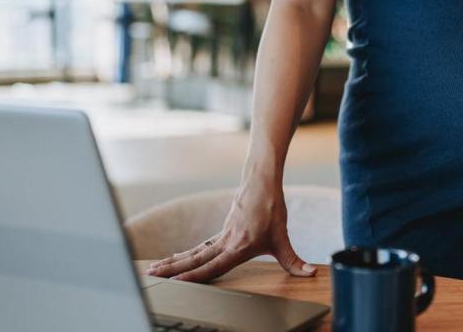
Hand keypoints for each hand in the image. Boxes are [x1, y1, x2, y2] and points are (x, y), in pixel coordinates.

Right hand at [145, 180, 315, 281]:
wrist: (262, 180)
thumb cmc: (271, 208)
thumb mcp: (283, 238)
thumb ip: (294, 261)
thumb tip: (310, 274)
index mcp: (237, 247)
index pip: (212, 266)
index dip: (195, 275)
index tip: (177, 282)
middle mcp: (225, 242)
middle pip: (194, 258)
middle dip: (173, 269)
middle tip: (152, 275)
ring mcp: (221, 235)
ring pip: (193, 252)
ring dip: (173, 261)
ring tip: (154, 269)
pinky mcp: (222, 231)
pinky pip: (200, 246)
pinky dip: (186, 255)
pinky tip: (176, 260)